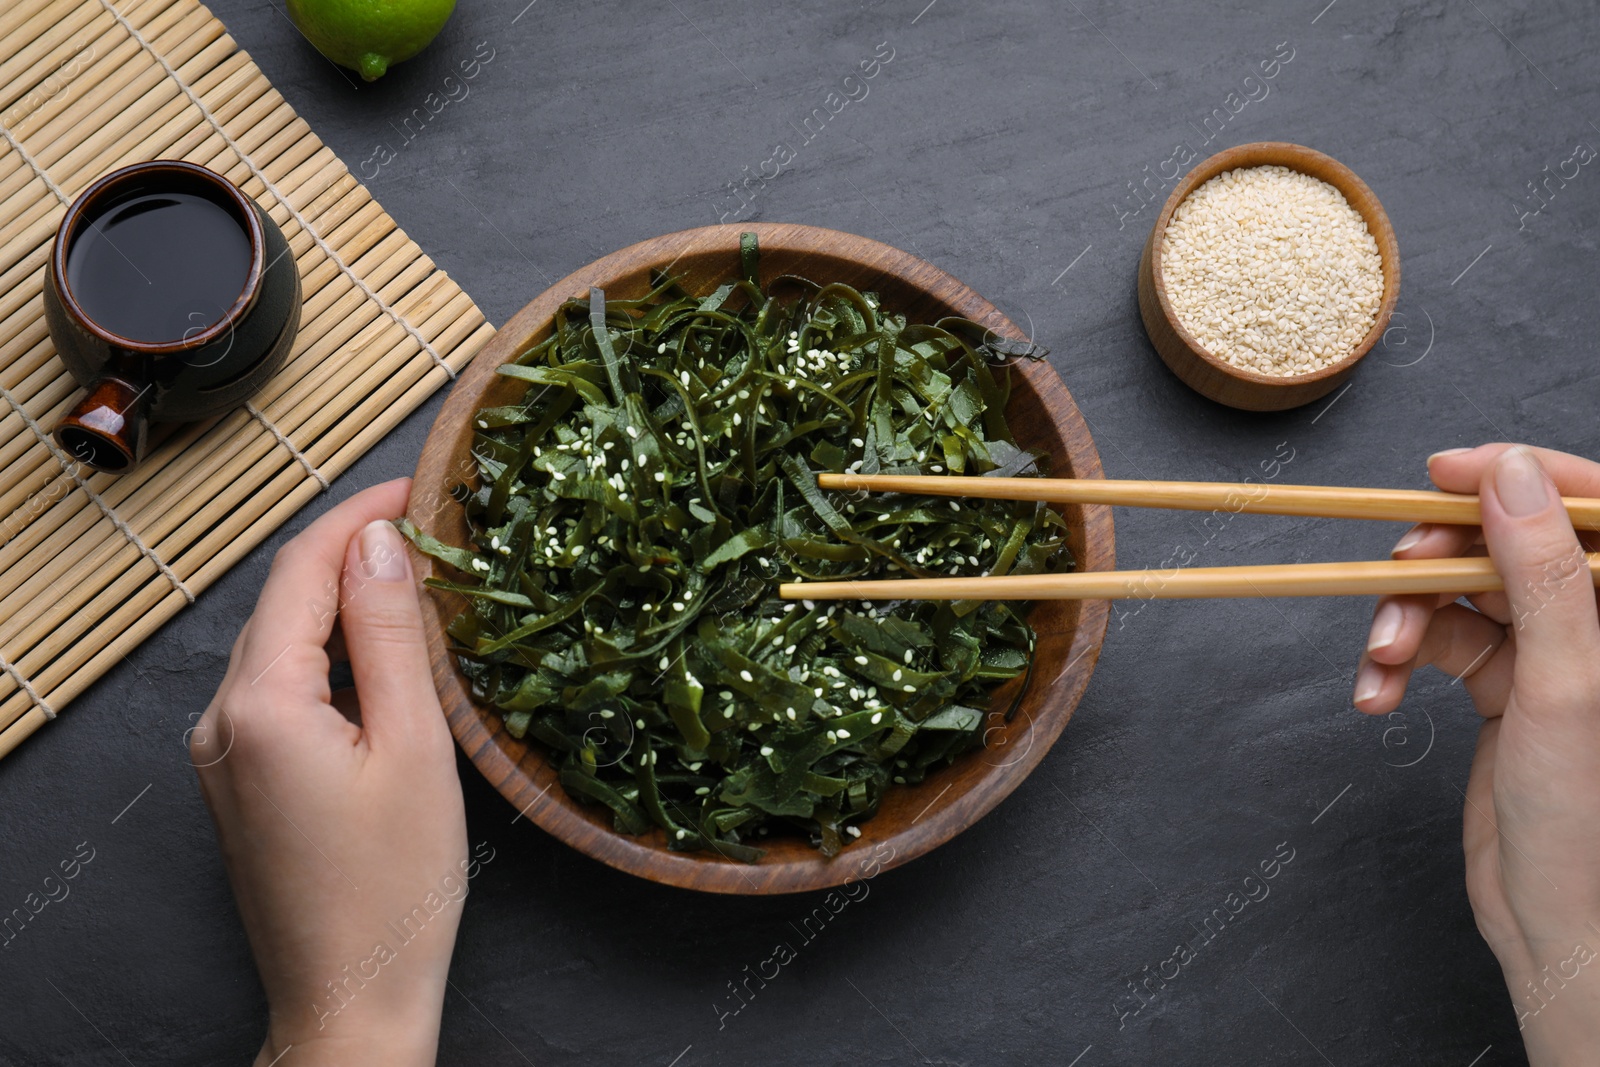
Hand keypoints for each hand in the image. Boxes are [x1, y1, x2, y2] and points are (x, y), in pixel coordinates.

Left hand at [190, 479, 466, 1066]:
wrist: (350, 996)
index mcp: (260, 704)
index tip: (425, 482)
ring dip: (343, 598)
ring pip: (282, 640)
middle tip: (435, 522)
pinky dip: (331, 652)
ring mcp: (222, 752)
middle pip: (284, 599)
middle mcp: (221, 719)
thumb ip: (393, 635)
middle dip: (354, 548)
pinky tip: (384, 653)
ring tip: (422, 576)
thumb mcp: (413, 747)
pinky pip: (281, 686)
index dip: (362, 513)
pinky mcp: (240, 778)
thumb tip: (382, 541)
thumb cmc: (396, 887)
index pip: (302, 569)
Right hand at [1353, 445, 1599, 1060]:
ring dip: (1404, 618)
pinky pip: (1441, 644)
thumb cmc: (1588, 827)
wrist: (1556, 927)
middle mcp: (1596, 624)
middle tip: (1395, 571)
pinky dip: (1398, 662)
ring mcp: (1553, 655)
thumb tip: (1509, 473)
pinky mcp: (1508, 690)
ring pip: (1462, 593)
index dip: (1517, 476)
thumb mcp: (1563, 684)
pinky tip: (1377, 694)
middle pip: (1508, 543)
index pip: (1586, 507)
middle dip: (1438, 558)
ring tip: (1381, 661)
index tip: (1446, 471)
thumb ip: (1541, 571)